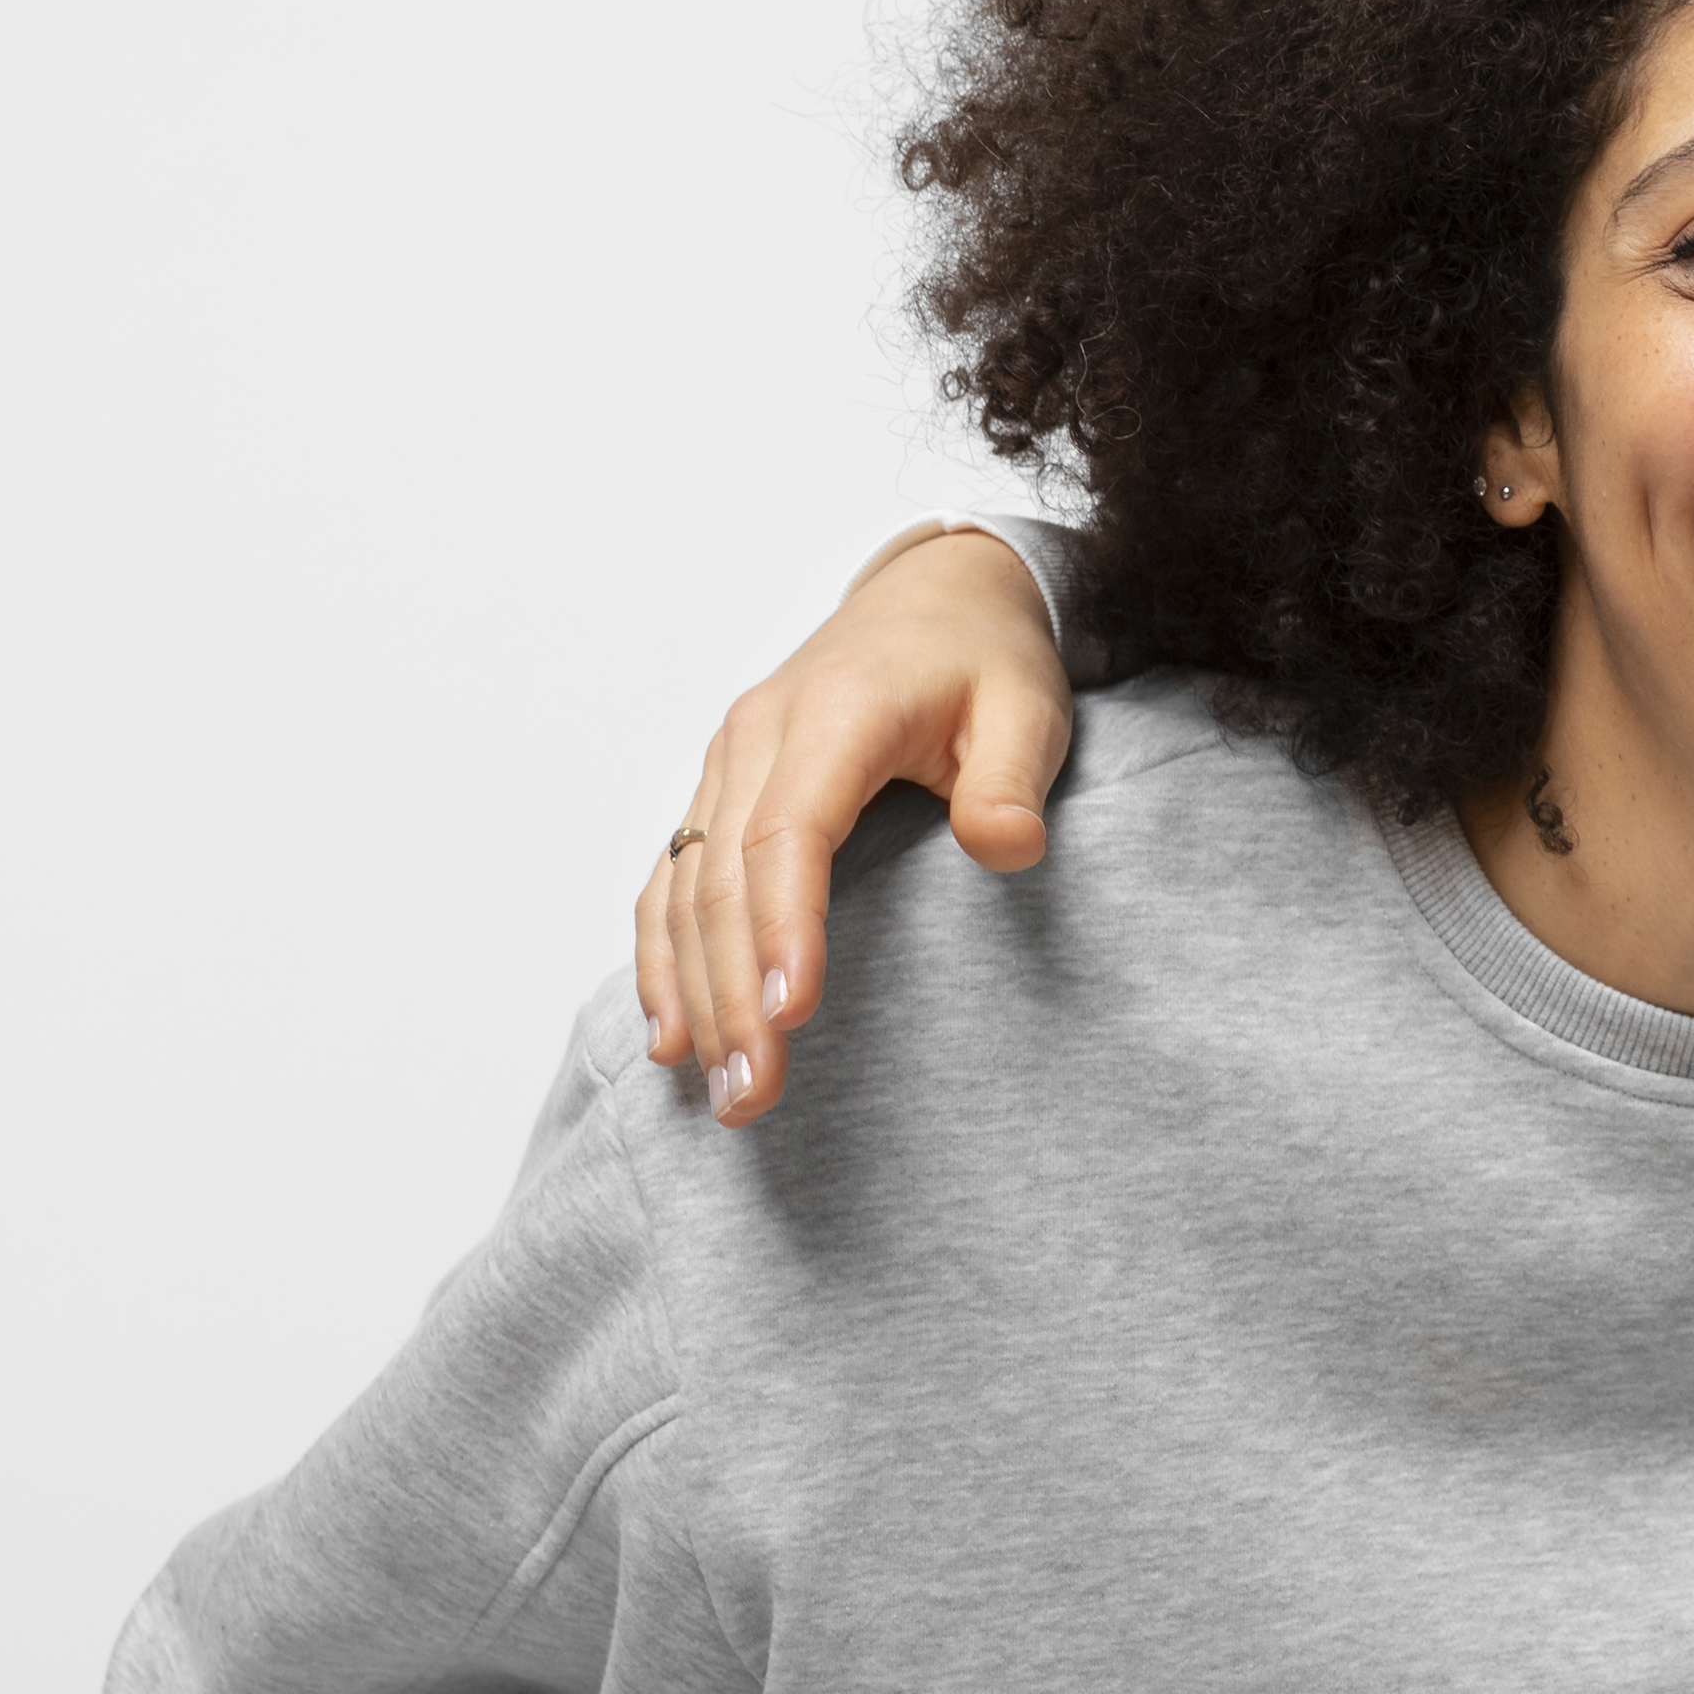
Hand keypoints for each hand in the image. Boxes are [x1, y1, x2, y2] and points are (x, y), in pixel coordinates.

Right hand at [637, 529, 1072, 1122]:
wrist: (934, 598)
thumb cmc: (985, 660)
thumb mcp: (1028, 706)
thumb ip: (1014, 777)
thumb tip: (1008, 848)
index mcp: (833, 714)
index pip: (789, 834)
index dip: (784, 928)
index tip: (790, 1016)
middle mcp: (756, 738)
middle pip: (724, 881)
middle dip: (732, 995)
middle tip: (752, 1096)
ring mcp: (727, 765)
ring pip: (684, 891)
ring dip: (692, 994)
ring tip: (719, 1089)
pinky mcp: (719, 792)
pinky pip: (671, 882)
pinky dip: (664, 959)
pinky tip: (672, 1036)